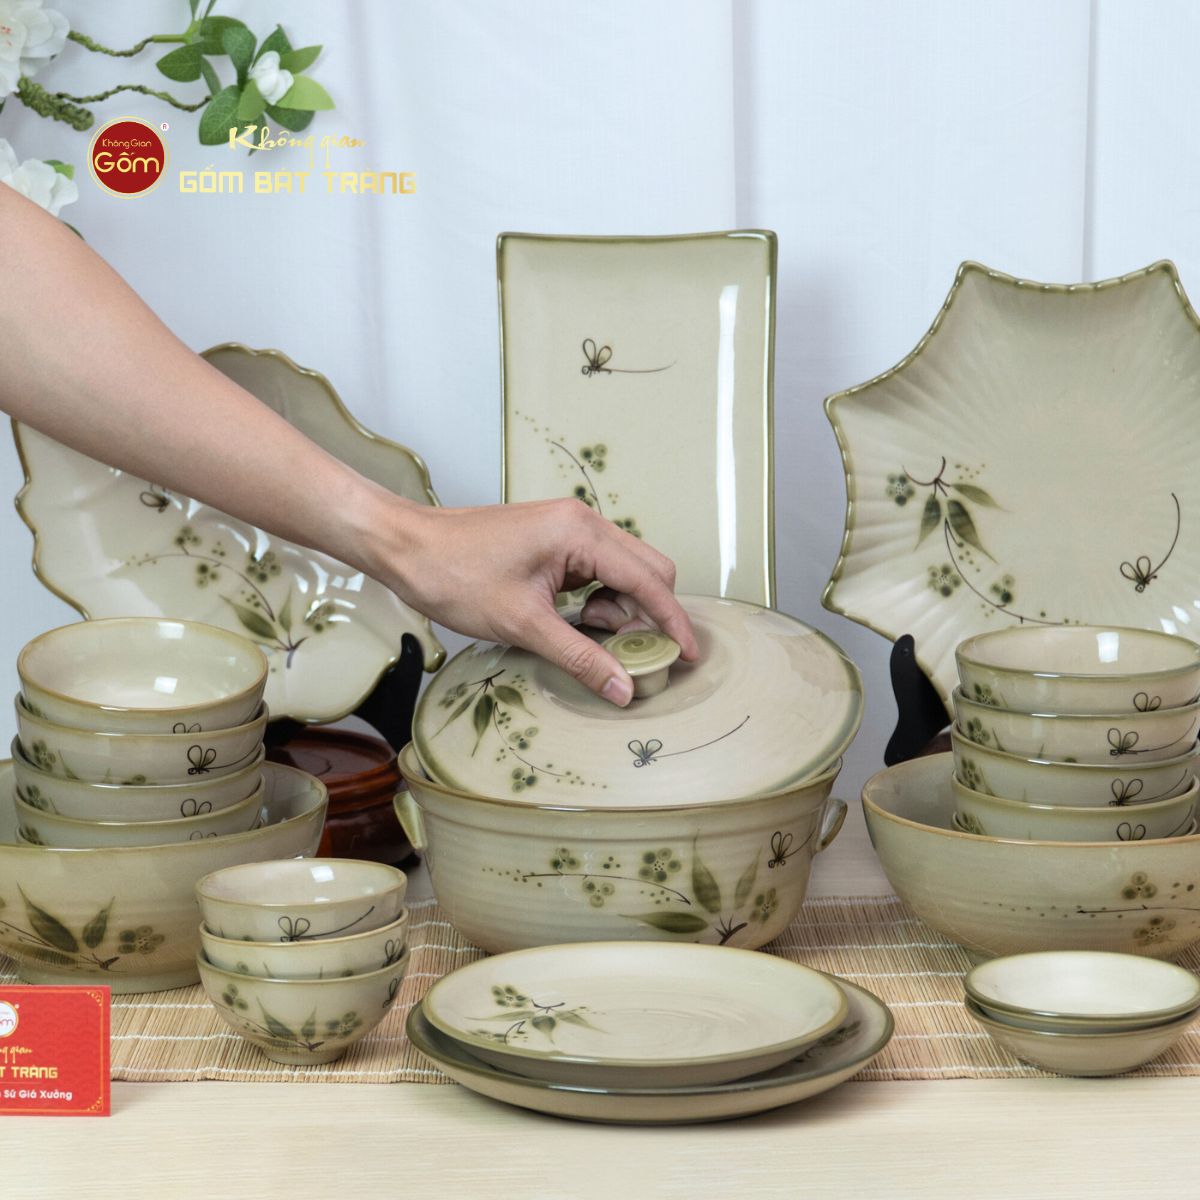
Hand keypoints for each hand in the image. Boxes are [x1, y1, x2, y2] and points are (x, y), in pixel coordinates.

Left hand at [364, 494, 697, 704]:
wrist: (408, 549)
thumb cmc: (455, 576)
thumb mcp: (523, 625)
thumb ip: (581, 657)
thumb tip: (625, 689)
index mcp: (580, 533)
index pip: (648, 580)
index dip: (672, 621)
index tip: (688, 655)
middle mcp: (583, 521)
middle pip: (647, 569)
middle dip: (646, 614)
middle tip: (628, 652)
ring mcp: (569, 528)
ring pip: (625, 571)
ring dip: (620, 609)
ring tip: (587, 635)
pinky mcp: (555, 540)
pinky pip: (599, 570)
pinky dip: (599, 599)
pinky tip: (574, 621)